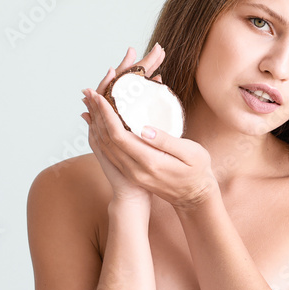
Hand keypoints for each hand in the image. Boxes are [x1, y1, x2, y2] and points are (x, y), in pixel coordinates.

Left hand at [81, 44, 217, 209]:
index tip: (100, 96)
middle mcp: (135, 170)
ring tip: (91, 104)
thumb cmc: (198, 171)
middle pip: (107, 140)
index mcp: (150, 162)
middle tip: (90, 93)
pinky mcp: (131, 173)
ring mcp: (132, 173)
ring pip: (106, 146)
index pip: (119, 136)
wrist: (194, 196)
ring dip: (96, 123)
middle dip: (97, 114)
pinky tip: (96, 123)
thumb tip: (144, 129)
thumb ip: (167, 141)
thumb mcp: (191, 154)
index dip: (107, 115)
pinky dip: (100, 135)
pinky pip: (110, 153)